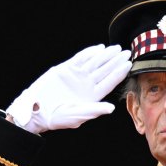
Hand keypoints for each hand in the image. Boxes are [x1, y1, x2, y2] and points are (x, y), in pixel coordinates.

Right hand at [6, 44, 131, 133]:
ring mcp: (76, 76)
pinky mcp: (65, 69)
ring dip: (105, 55)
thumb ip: (94, 111)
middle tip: (126, 52)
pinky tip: (99, 48)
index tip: (128, 64)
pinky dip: (89, 53)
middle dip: (115, 61)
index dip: (119, 73)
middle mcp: (86, 84)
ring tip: (115, 48)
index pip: (109, 82)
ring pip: (94, 62)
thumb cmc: (56, 117)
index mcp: (92, 96)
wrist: (36, 110)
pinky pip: (79, 59)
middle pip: (104, 70)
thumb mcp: (76, 115)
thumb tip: (111, 108)